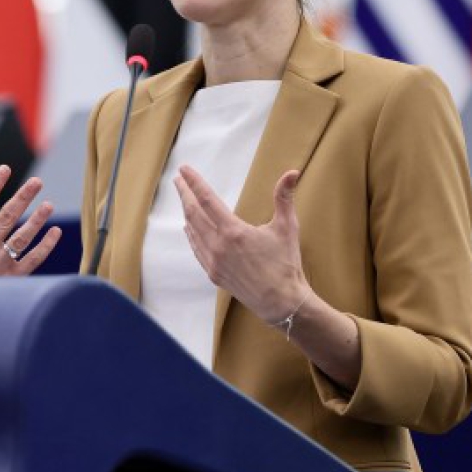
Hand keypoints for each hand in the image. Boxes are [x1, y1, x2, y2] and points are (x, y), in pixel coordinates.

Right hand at [0, 165, 61, 276]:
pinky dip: (45, 246)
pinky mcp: (14, 279)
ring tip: (49, 205)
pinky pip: (33, 260)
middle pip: (5, 218)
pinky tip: (55, 232)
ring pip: (21, 238)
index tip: (5, 169)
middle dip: (22, 198)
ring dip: (37, 220)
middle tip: (37, 182)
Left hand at [173, 165, 310, 323]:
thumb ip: (285, 197)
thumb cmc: (286, 264)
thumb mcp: (287, 227)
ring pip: (193, 231)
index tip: (184, 170)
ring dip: (186, 213)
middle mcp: (218, 246)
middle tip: (178, 179)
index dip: (194, 182)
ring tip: (184, 199)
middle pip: (193, 213)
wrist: (281, 302)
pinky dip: (191, 234)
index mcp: (233, 231)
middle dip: (184, 194)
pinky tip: (189, 227)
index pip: (207, 199)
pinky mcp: (213, 274)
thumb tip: (292, 172)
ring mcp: (213, 261)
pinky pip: (196, 249)